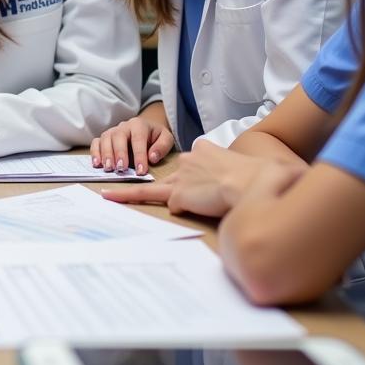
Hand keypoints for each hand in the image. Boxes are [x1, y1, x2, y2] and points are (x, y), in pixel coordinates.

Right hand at [90, 114, 174, 175]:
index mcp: (139, 124)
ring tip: (109, 168)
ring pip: (105, 139)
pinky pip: (96, 142)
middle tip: (121, 169)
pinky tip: (97, 164)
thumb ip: (162, 146)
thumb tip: (152, 157)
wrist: (146, 129)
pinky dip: (95, 153)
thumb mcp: (166, 138)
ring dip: (106, 154)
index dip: (139, 155)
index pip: (138, 139)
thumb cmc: (155, 137)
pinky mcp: (104, 138)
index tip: (141, 171)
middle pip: (118, 137)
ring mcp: (112, 131)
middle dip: (119, 153)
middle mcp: (124, 126)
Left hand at [102, 141, 288, 217]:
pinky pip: (171, 206)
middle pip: (171, 178)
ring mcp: (182, 178)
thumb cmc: (257, 178)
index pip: (188, 165)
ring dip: (127, 193)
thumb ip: (227, 168)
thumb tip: (234, 177)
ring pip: (149, 188)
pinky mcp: (179, 195)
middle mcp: (188, 162)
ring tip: (107, 195)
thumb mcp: (240, 166)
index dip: (189, 178)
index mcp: (204, 151)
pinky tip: (177, 212)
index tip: (180, 180)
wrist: (254, 183)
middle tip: (124, 193)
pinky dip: (174, 211)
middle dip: (162, 189)